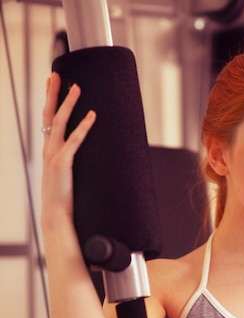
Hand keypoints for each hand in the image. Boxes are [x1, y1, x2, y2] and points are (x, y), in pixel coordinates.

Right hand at [41, 73, 95, 222]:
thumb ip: (68, 161)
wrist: (55, 214)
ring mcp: (54, 155)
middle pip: (49, 115)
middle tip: (56, 74)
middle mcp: (48, 149)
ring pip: (60, 122)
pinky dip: (84, 127)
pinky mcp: (63, 163)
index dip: (50, 100)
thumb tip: (80, 153)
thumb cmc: (62, 196)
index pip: (47, 119)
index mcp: (49, 150)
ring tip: (77, 87)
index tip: (52, 82)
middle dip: (53, 93)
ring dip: (68, 103)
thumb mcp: (64, 174)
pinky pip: (75, 141)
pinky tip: (93, 115)